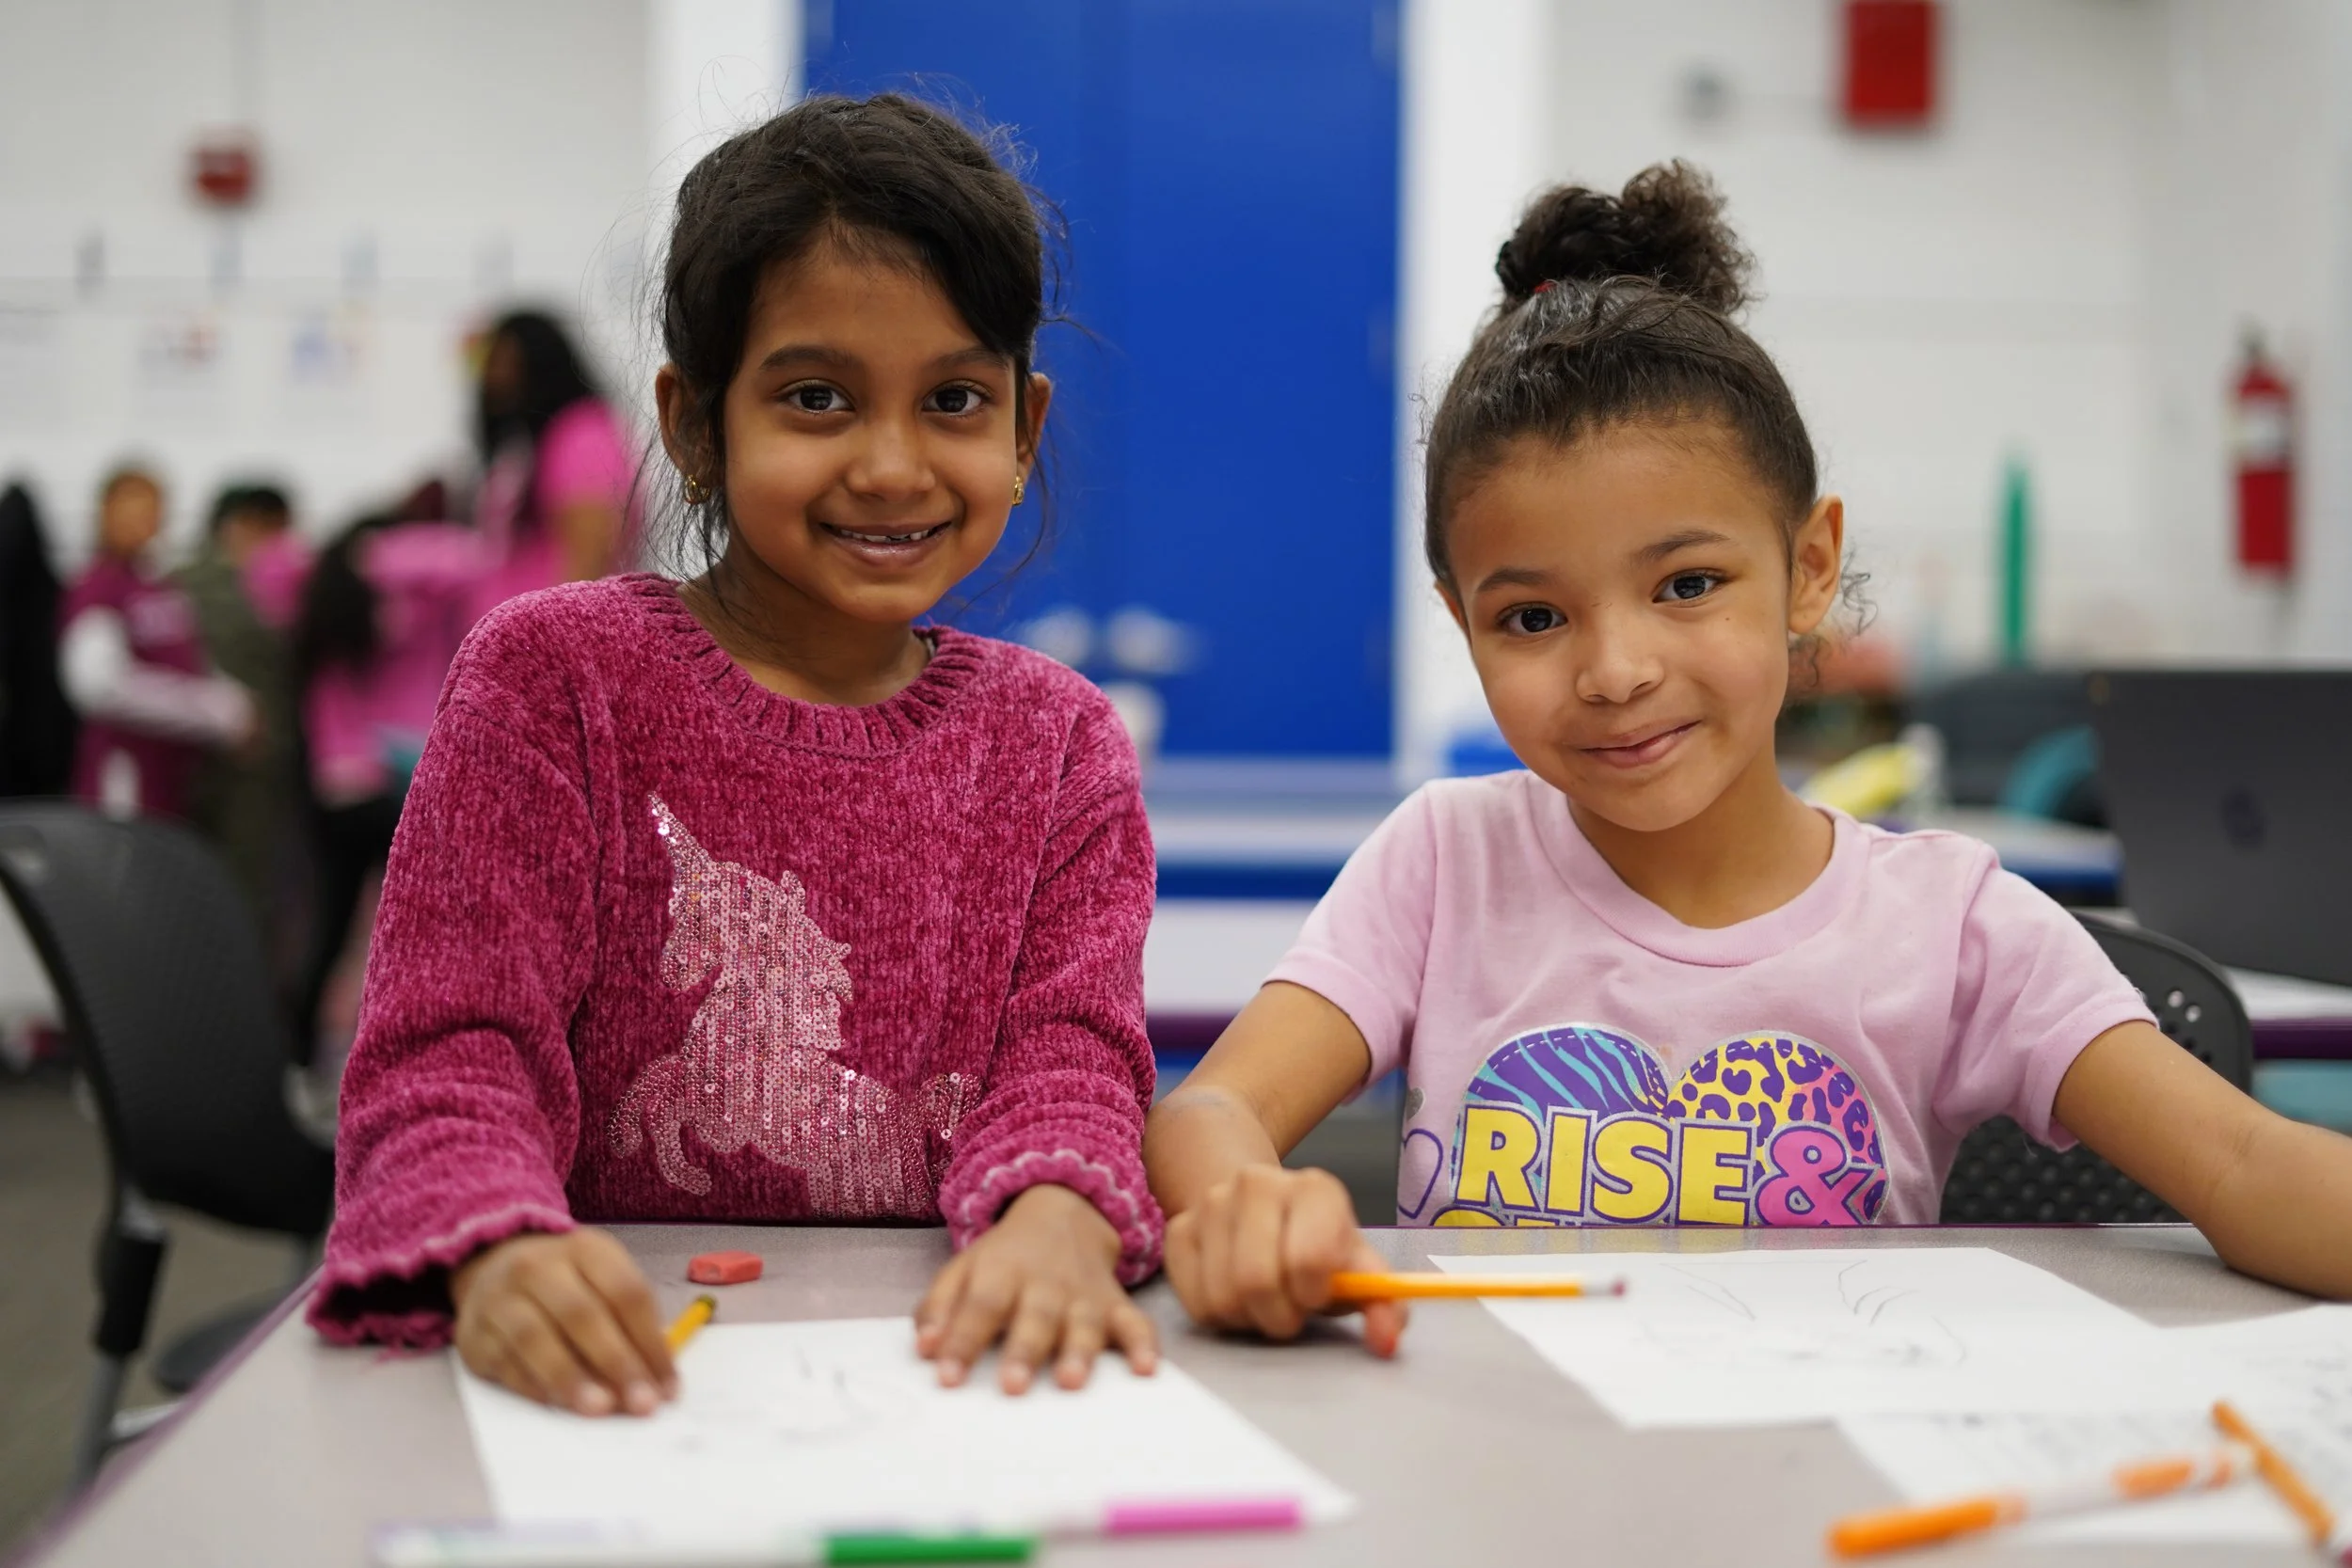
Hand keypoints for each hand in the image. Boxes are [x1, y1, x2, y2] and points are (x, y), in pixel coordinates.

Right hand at [451, 1228, 676, 1416]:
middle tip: (641, 1403)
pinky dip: (536, 1388)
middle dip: (616, 1363)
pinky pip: (506, 1364)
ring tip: (599, 1409)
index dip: (650, 1343)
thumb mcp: (602, 1278)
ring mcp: (500, 1299)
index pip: (626, 1293)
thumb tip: (655, 1379)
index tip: (667, 1386)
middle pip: (582, 1315)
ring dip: (571, 1379)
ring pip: (536, 1339)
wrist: (492, 1263)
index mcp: (584, 1249)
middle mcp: (537, 1268)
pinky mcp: (473, 1334)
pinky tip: (560, 1406)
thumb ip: (629, 1321)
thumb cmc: (566, 1281)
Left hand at [914, 1183, 1157, 1393]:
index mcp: (1002, 1271)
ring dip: (1079, 1353)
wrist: (1063, 1213)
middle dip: (1024, 1352)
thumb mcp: (964, 1268)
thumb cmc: (1006, 1257)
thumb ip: (940, 1307)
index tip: (947, 1378)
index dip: (963, 1340)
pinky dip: (1143, 1345)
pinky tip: (1146, 1369)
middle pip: (1034, 1316)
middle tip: (1013, 1387)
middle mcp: (1045, 1283)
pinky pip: (1135, 1323)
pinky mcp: (1115, 1304)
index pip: (981, 1305)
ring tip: (1070, 1382)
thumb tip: (924, 1349)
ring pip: (1083, 1323)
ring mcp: (1084, 1294)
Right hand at [1164, 1164, 1406, 1355]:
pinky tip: (1236, 1297)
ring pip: (1223, 1296)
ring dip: (1249, 1318)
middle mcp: (1258, 1183)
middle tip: (1291, 1310)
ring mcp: (1211, 1203)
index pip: (1309, 1257)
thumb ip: (1384, 1306)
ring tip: (1265, 1301)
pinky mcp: (1178, 1230)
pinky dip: (1219, 1316)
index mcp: (1314, 1189)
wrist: (1262, 1209)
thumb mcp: (1358, 1272)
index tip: (1317, 1296)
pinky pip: (1194, 1303)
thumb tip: (1386, 1341)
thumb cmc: (1317, 1248)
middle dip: (1278, 1315)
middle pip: (1256, 1280)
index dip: (1313, 1294)